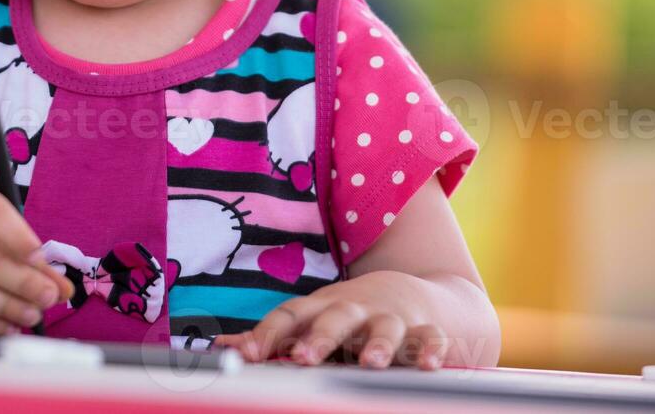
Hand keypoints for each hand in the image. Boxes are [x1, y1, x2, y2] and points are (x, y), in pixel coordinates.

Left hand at [213, 271, 449, 368]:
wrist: (412, 290)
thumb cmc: (350, 314)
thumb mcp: (312, 319)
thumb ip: (273, 337)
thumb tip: (222, 348)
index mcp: (321, 307)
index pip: (289, 315)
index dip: (267, 333)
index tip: (248, 355)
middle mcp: (354, 309)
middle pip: (335, 318)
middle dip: (319, 338)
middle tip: (303, 358)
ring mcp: (390, 316)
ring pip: (384, 327)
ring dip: (378, 343)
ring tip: (370, 363)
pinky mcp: (425, 327)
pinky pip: (430, 337)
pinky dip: (431, 349)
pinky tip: (430, 366)